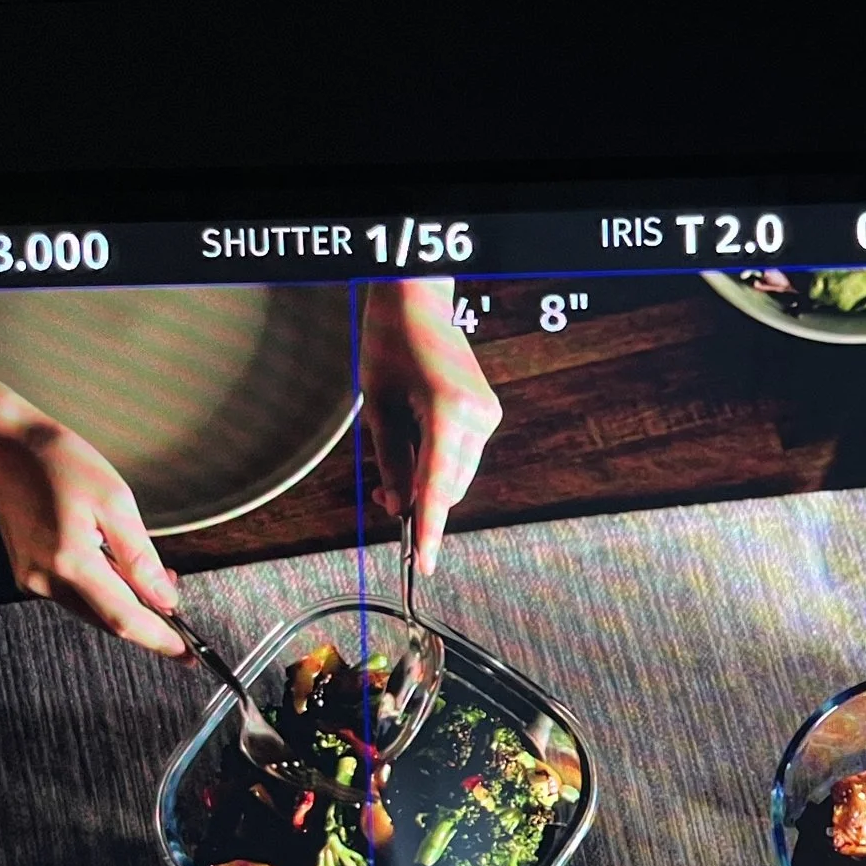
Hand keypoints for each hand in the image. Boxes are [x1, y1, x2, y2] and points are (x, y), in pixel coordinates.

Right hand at [0, 422, 185, 657]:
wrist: (4, 447)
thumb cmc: (57, 463)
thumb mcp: (116, 502)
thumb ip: (140, 558)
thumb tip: (165, 598)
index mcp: (70, 562)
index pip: (125, 619)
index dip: (160, 640)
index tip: (186, 653)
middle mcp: (46, 579)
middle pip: (110, 620)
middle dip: (147, 614)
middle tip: (171, 586)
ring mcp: (32, 580)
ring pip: (93, 610)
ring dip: (125, 600)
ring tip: (142, 567)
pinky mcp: (28, 575)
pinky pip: (75, 596)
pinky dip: (101, 589)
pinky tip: (112, 564)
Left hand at [359, 278, 502, 576]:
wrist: (417, 301)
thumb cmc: (391, 342)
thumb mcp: (378, 407)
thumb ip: (391, 461)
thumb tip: (397, 505)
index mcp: (448, 413)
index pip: (437, 487)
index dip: (429, 531)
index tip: (425, 565)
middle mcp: (477, 418)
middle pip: (448, 486)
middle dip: (418, 499)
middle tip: (380, 494)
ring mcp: (487, 416)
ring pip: (456, 474)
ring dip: (427, 478)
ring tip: (395, 446)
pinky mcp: (487, 414)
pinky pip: (462, 455)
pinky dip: (438, 459)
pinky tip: (417, 434)